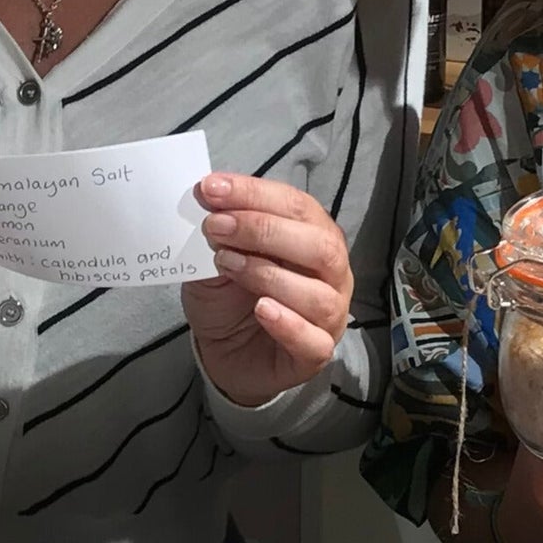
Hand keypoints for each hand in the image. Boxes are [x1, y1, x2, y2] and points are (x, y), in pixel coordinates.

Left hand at [181, 173, 351, 407]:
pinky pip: (314, 340)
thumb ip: (222, 233)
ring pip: (318, 293)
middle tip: (215, 226)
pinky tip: (261, 310)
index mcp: (313, 234)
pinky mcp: (316, 353)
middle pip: (319, 244)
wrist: (224, 351)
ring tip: (227, 265)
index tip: (211, 188)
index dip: (254, 193)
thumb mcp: (218, 256)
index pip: (296, 205)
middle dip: (263, 229)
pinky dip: (288, 322)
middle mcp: (331, 271)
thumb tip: (211, 202)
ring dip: (268, 274)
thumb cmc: (230, 296)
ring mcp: (329, 314)